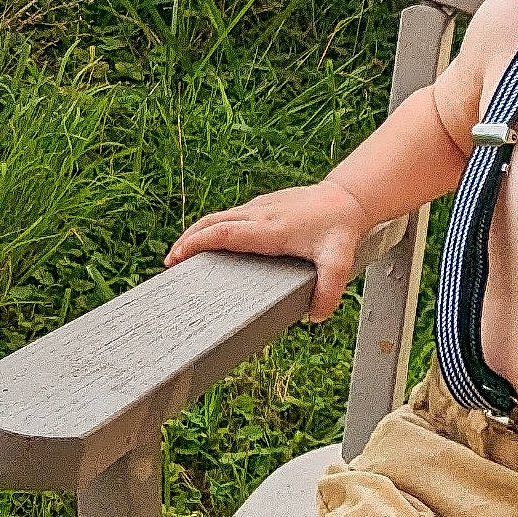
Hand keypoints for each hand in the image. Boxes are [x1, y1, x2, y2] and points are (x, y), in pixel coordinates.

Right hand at [164, 180, 368, 320]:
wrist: (347, 198)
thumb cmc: (340, 229)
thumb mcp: (339, 263)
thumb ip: (329, 292)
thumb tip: (313, 317)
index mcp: (269, 229)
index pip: (224, 233)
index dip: (198, 243)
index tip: (178, 258)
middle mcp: (259, 214)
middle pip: (211, 223)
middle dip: (187, 241)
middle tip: (169, 264)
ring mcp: (259, 207)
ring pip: (217, 217)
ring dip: (196, 234)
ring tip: (181, 256)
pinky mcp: (262, 206)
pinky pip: (229, 216)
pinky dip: (212, 228)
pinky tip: (210, 244)